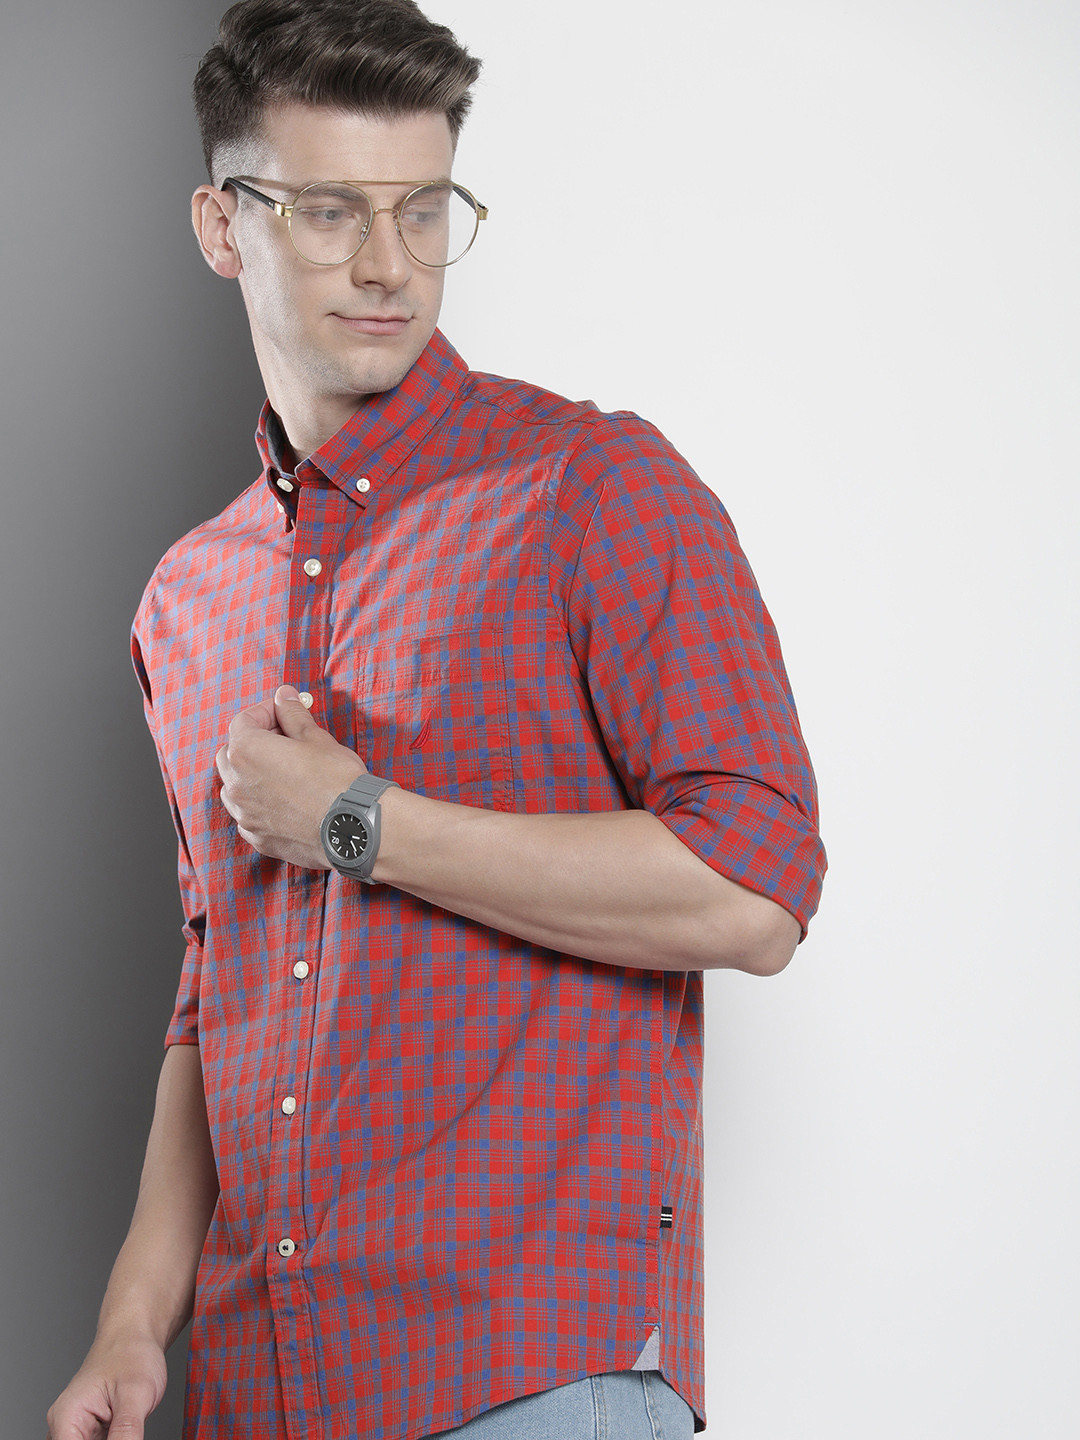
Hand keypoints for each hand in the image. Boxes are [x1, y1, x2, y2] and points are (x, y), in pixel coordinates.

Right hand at [46, 1332, 166, 1438]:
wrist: (135, 1336)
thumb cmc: (132, 1354)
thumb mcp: (136, 1394)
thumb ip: (126, 1432)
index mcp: (66, 1418)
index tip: (120, 1438)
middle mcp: (64, 1426)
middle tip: (127, 1430)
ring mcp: (76, 1430)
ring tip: (127, 1424)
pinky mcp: (90, 1433)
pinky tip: (127, 1431)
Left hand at [216, 686, 366, 867]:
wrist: (353, 826)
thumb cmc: (335, 780)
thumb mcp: (315, 737)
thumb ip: (292, 714)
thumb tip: (284, 696)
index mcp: (246, 752)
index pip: (243, 721)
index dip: (265, 712)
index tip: (284, 712)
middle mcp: (236, 784)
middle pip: (231, 753)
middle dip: (253, 742)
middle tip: (284, 740)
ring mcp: (244, 814)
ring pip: (234, 786)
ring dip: (251, 774)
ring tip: (282, 771)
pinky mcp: (257, 836)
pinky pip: (247, 814)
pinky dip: (259, 803)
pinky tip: (284, 800)